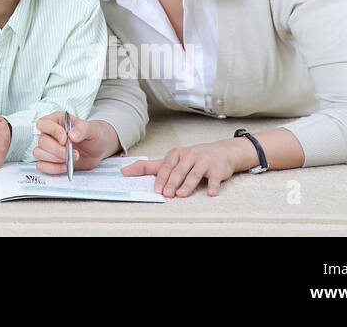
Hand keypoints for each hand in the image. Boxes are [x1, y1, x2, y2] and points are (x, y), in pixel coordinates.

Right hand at [33, 113, 118, 174]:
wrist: (99, 149)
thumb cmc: (94, 135)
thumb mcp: (92, 129)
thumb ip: (82, 129)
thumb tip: (72, 135)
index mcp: (57, 121)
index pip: (43, 123)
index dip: (52, 132)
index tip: (65, 139)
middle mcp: (50, 134)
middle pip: (41, 141)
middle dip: (57, 150)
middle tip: (72, 152)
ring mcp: (50, 148)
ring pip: (38, 153)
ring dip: (55, 159)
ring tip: (71, 159)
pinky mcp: (51, 160)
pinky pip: (42, 166)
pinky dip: (53, 168)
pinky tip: (65, 166)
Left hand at [121, 139, 241, 197]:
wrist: (221, 152)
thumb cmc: (193, 158)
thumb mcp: (171, 159)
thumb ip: (149, 167)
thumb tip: (124, 171)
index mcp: (176, 153)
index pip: (166, 166)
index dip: (160, 178)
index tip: (156, 189)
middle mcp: (190, 155)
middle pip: (179, 170)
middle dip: (172, 182)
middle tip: (166, 194)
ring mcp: (204, 161)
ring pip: (194, 174)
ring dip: (188, 185)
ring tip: (182, 194)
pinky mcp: (217, 168)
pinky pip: (214, 177)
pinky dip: (212, 185)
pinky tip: (210, 193)